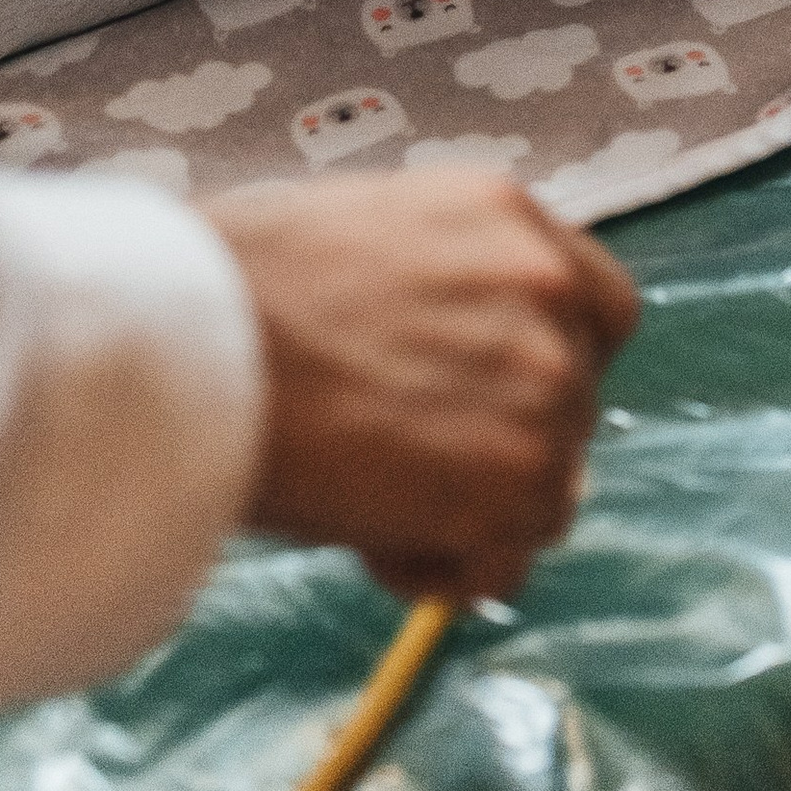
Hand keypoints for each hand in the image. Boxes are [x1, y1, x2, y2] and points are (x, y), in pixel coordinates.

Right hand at [204, 173, 638, 600]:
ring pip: (546, 494)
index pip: (601, 309)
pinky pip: (503, 563)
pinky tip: (369, 544)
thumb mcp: (363, 235)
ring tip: (366, 505)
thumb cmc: (229, 287)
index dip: (555, 366)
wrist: (190, 342)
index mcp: (507, 216)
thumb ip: (441, 289)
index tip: (500, 403)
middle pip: (572, 410)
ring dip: (467, 517)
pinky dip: (443, 574)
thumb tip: (444, 362)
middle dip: (499, 449)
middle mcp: (546, 292)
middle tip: (398, 466)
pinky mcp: (518, 479)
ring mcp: (543, 385)